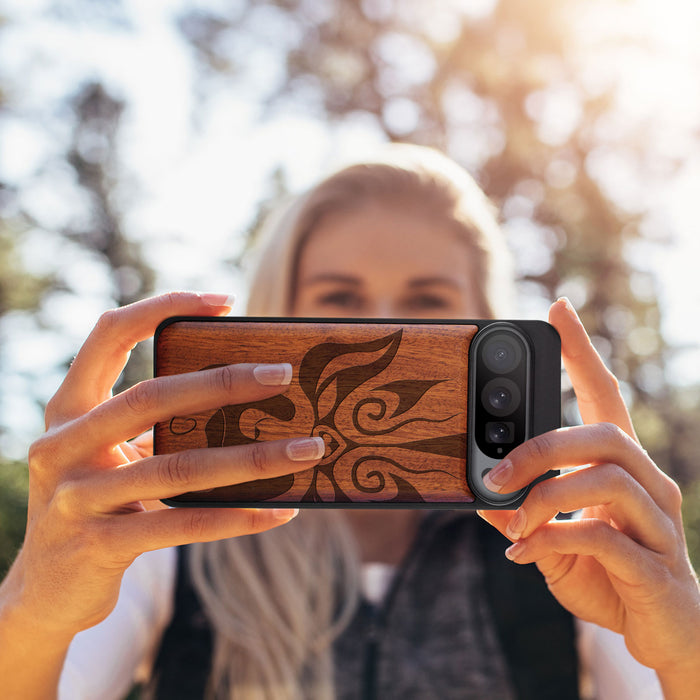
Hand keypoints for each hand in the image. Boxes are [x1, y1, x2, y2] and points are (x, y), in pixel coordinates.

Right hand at [3, 292, 323, 639]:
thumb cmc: (98, 504)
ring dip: (253, 458)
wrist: (46, 591)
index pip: (109, 334)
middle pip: (151, 397)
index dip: (162, 307)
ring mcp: (76, 498)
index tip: (224, 301)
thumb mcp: (112, 455)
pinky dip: (238, 517)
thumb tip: (247, 398)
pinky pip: (183, 525)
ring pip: (178, 467)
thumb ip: (155, 427)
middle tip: (284, 374)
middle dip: (223, 382)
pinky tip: (281, 511)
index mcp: (68, 409)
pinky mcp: (99, 546)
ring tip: (308, 449)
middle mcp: (62, 445)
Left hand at [478, 298, 699, 691]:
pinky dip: (554, 540)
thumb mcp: (554, 540)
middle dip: (541, 447)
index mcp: (622, 468)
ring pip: (607, 479)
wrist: (664, 635)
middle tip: (495, 472)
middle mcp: (649, 484)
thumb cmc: (609, 576)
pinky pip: (604, 538)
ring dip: (545, 497)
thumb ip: (523, 515)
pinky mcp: (656, 566)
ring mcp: (659, 524)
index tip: (558, 309)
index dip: (582, 352)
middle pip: (604, 434)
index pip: (605, 395)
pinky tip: (524, 554)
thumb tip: (480, 496)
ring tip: (512, 522)